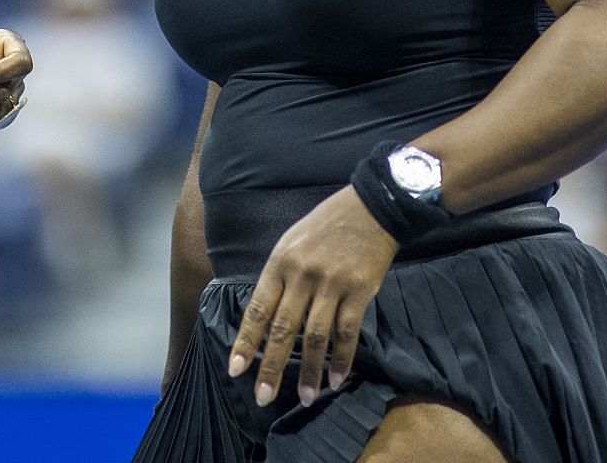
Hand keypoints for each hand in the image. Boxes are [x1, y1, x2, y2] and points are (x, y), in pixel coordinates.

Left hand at [226, 186, 396, 408]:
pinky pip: (347, 332)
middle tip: (263, 397)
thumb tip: (267, 317)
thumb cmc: (326, 225)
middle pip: (282, 330)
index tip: (236, 370)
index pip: (258, 309)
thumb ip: (280, 277)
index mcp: (280, 262)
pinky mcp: (359, 292)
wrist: (371, 208)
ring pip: (315, 337)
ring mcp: (332, 284)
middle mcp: (302, 275)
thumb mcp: (291, 241)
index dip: (245, 342)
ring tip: (306, 397)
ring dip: (309, 371)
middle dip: (270, 367)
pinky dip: (341, 359)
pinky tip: (335, 378)